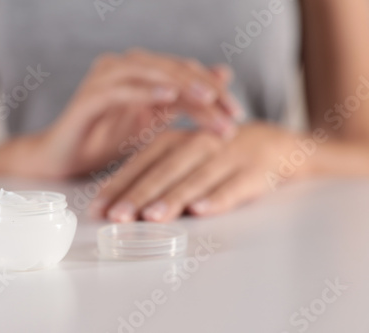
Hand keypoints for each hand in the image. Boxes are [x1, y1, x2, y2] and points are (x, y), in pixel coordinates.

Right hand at [44, 49, 242, 176]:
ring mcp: (105, 78)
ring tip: (208, 99)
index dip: (212, 89)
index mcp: (140, 74)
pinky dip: (145, 90)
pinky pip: (122, 89)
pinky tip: (168, 97)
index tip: (237, 112)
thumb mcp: (153, 122)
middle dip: (204, 89)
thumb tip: (222, 75)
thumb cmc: (106, 141)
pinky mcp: (90, 95)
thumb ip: (184, 99)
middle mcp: (124, 69)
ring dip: (180, 84)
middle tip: (231, 110)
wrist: (64, 159)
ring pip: (150, 73)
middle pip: (171, 69)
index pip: (183, 74)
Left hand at [91, 123, 303, 221]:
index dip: (118, 186)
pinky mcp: (252, 171)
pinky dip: (217, 198)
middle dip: (138, 195)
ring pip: (195, 179)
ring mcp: (225, 157)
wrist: (271, 143)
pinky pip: (233, 186)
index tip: (97, 209)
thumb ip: (153, 174)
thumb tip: (117, 202)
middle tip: (116, 217)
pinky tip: (201, 210)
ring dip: (173, 198)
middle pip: (164, 171)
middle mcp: (196, 145)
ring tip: (151, 217)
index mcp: (174, 139)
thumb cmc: (214, 153)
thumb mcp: (182, 155)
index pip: (140, 163)